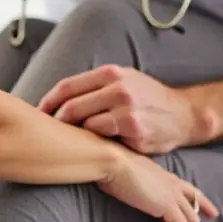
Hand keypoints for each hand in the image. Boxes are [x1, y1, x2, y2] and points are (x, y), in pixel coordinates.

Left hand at [39, 65, 196, 154]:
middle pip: (71, 107)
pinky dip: (94, 144)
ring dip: (74, 135)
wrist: (184, 114)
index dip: (48, 101)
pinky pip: (104, 139)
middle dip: (56, 121)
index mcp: (112, 73)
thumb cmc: (147, 98)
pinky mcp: (135, 132)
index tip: (37, 113)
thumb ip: (95, 86)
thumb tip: (58, 98)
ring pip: (85, 125)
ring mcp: (127, 110)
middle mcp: (119, 89)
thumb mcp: (124, 80)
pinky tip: (90, 148)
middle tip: (47, 132)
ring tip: (66, 141)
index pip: (68, 86)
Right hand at [98, 151, 218, 221]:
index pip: (192, 191)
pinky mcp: (168, 208)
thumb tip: (132, 191)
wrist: (112, 162)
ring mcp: (173, 196)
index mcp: (166, 177)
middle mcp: (174, 185)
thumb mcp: (131, 175)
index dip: (203, 204)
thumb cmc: (113, 166)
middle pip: (195, 211)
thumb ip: (139, 184)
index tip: (212, 214)